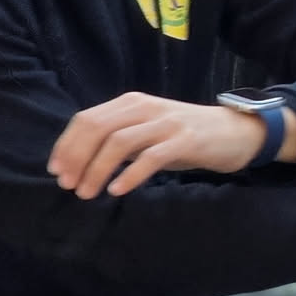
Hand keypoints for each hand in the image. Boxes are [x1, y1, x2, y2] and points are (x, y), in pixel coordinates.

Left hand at [49, 94, 287, 199]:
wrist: (238, 132)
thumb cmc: (188, 136)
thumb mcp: (149, 131)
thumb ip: (119, 138)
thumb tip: (79, 162)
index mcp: (133, 102)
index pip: (87, 119)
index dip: (66, 145)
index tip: (57, 171)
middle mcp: (146, 108)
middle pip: (98, 128)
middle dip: (76, 158)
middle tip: (68, 185)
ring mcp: (167, 123)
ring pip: (119, 142)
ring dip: (97, 169)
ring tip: (87, 193)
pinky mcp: (186, 140)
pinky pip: (150, 157)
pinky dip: (130, 175)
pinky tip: (118, 191)